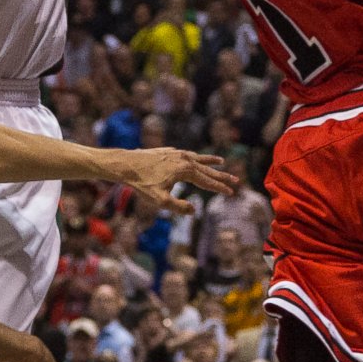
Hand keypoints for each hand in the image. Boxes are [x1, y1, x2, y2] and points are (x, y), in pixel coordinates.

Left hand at [107, 147, 238, 215]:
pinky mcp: (168, 151)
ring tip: (221, 162)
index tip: (232, 193)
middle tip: (236, 181)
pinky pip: (188, 154)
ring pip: (198, 158)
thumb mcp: (160, 201)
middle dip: (222, 176)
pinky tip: (196, 158)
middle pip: (207, 169)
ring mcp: (177, 153)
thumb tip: (194, 209)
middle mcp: (185, 159)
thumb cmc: (142, 184)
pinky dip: (197, 157)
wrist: (126, 164)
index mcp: (186, 170)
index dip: (220, 188)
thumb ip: (178, 207)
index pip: (208, 182)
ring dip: (211, 161)